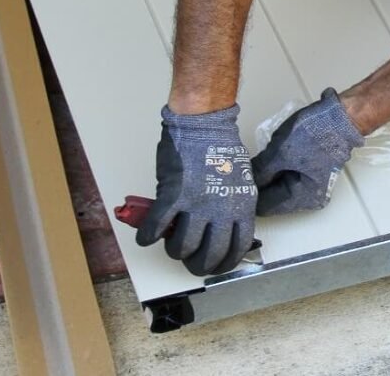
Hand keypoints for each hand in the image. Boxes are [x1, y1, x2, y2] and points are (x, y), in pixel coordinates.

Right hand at [136, 104, 256, 275]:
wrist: (203, 124)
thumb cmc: (221, 148)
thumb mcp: (241, 181)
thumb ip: (234, 207)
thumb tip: (224, 231)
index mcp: (242, 206)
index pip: (236, 249)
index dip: (223, 264)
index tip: (215, 266)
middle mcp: (221, 210)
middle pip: (208, 255)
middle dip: (197, 265)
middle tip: (190, 262)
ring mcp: (197, 204)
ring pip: (181, 246)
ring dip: (173, 250)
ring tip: (171, 243)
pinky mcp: (173, 196)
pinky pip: (156, 227)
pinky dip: (148, 236)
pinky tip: (146, 237)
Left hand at [252, 88, 363, 215]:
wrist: (340, 114)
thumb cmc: (317, 134)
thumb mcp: (281, 153)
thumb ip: (260, 171)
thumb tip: (245, 181)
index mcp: (304, 197)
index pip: (267, 206)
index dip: (249, 196)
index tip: (234, 186)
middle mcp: (310, 195)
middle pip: (274, 196)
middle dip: (258, 184)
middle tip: (240, 172)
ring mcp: (311, 181)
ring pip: (280, 183)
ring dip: (267, 174)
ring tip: (252, 162)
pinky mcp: (311, 168)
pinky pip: (288, 172)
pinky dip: (276, 166)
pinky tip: (267, 155)